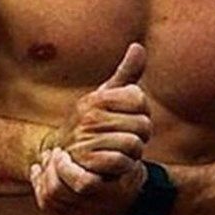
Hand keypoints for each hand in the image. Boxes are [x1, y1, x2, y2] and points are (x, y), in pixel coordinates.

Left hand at [30, 147, 146, 214]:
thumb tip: (90, 134)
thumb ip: (110, 150)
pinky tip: (38, 170)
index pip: (82, 183)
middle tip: (54, 152)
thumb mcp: (127, 156)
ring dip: (44, 175)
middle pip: (59, 192)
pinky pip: (46, 205)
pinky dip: (38, 185)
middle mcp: (96, 211)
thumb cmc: (126, 168)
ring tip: (48, 158)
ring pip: (49, 199)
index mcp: (112, 194)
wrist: (127, 195)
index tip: (63, 152)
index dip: (66, 167)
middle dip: (51, 168)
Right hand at [41, 42, 151, 176]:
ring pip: (134, 144)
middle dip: (141, 137)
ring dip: (133, 155)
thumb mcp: (108, 100)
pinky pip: (122, 162)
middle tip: (127, 143)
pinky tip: (116, 168)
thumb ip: (126, 75)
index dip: (143, 113)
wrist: (72, 165)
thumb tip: (138, 47)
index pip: (139, 99)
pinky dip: (124, 168)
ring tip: (121, 155)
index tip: (131, 121)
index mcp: (96, 99)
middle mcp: (89, 117)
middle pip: (142, 124)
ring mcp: (85, 140)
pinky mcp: (87, 164)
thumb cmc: (95, 129)